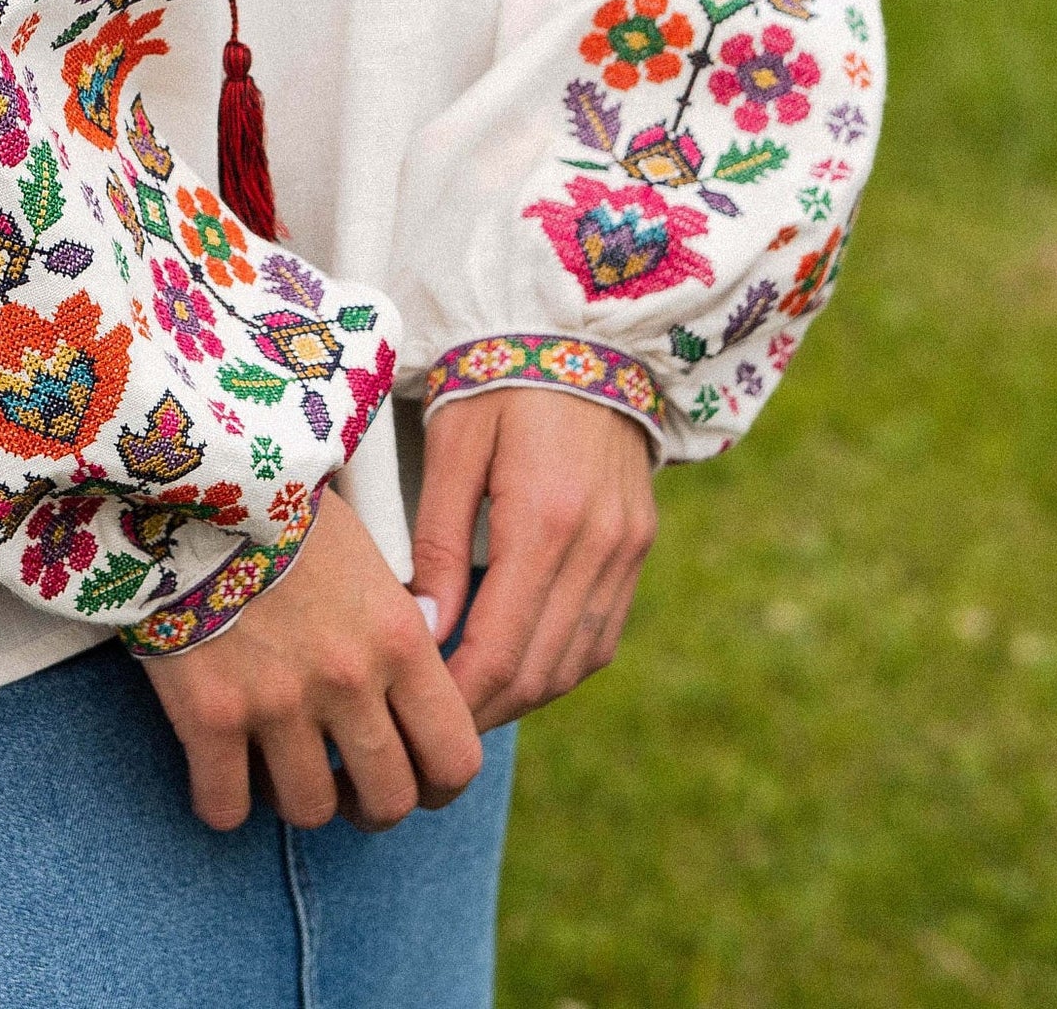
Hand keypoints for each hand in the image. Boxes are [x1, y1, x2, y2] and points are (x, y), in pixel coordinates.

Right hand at [145, 486, 484, 834]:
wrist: (189, 479)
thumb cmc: (279, 505)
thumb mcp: (363, 553)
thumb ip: (395, 621)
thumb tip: (419, 662)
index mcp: (399, 636)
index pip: (456, 757)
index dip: (438, 782)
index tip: (412, 771)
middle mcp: (350, 680)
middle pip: (387, 802)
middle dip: (368, 802)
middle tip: (342, 779)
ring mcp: (278, 704)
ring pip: (310, 811)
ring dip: (295, 795)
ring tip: (276, 760)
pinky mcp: (209, 717)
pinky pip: (225, 808)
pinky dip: (223, 800)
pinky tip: (218, 766)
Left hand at [409, 387, 656, 732]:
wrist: (584, 332)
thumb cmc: (498, 379)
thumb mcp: (454, 446)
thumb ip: (438, 541)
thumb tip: (424, 632)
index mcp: (544, 519)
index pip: (499, 649)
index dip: (458, 698)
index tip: (418, 715)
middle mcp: (597, 546)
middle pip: (540, 671)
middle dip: (485, 710)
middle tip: (432, 725)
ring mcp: (627, 550)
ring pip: (576, 662)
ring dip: (524, 695)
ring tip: (469, 703)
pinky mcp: (638, 545)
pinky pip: (601, 633)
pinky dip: (560, 664)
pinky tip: (520, 664)